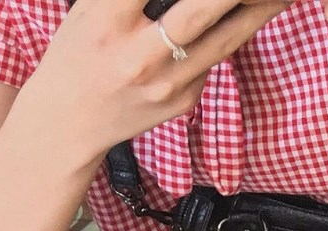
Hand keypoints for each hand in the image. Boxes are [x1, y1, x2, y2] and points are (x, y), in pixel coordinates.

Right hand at [22, 0, 286, 162]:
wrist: (68, 122)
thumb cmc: (77, 54)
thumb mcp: (90, 10)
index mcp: (105, 20)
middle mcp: (139, 55)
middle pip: (201, 10)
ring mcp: (168, 83)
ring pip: (225, 39)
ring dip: (259, 11)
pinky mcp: (185, 100)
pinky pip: (214, 58)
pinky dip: (232, 32)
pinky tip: (247, 15)